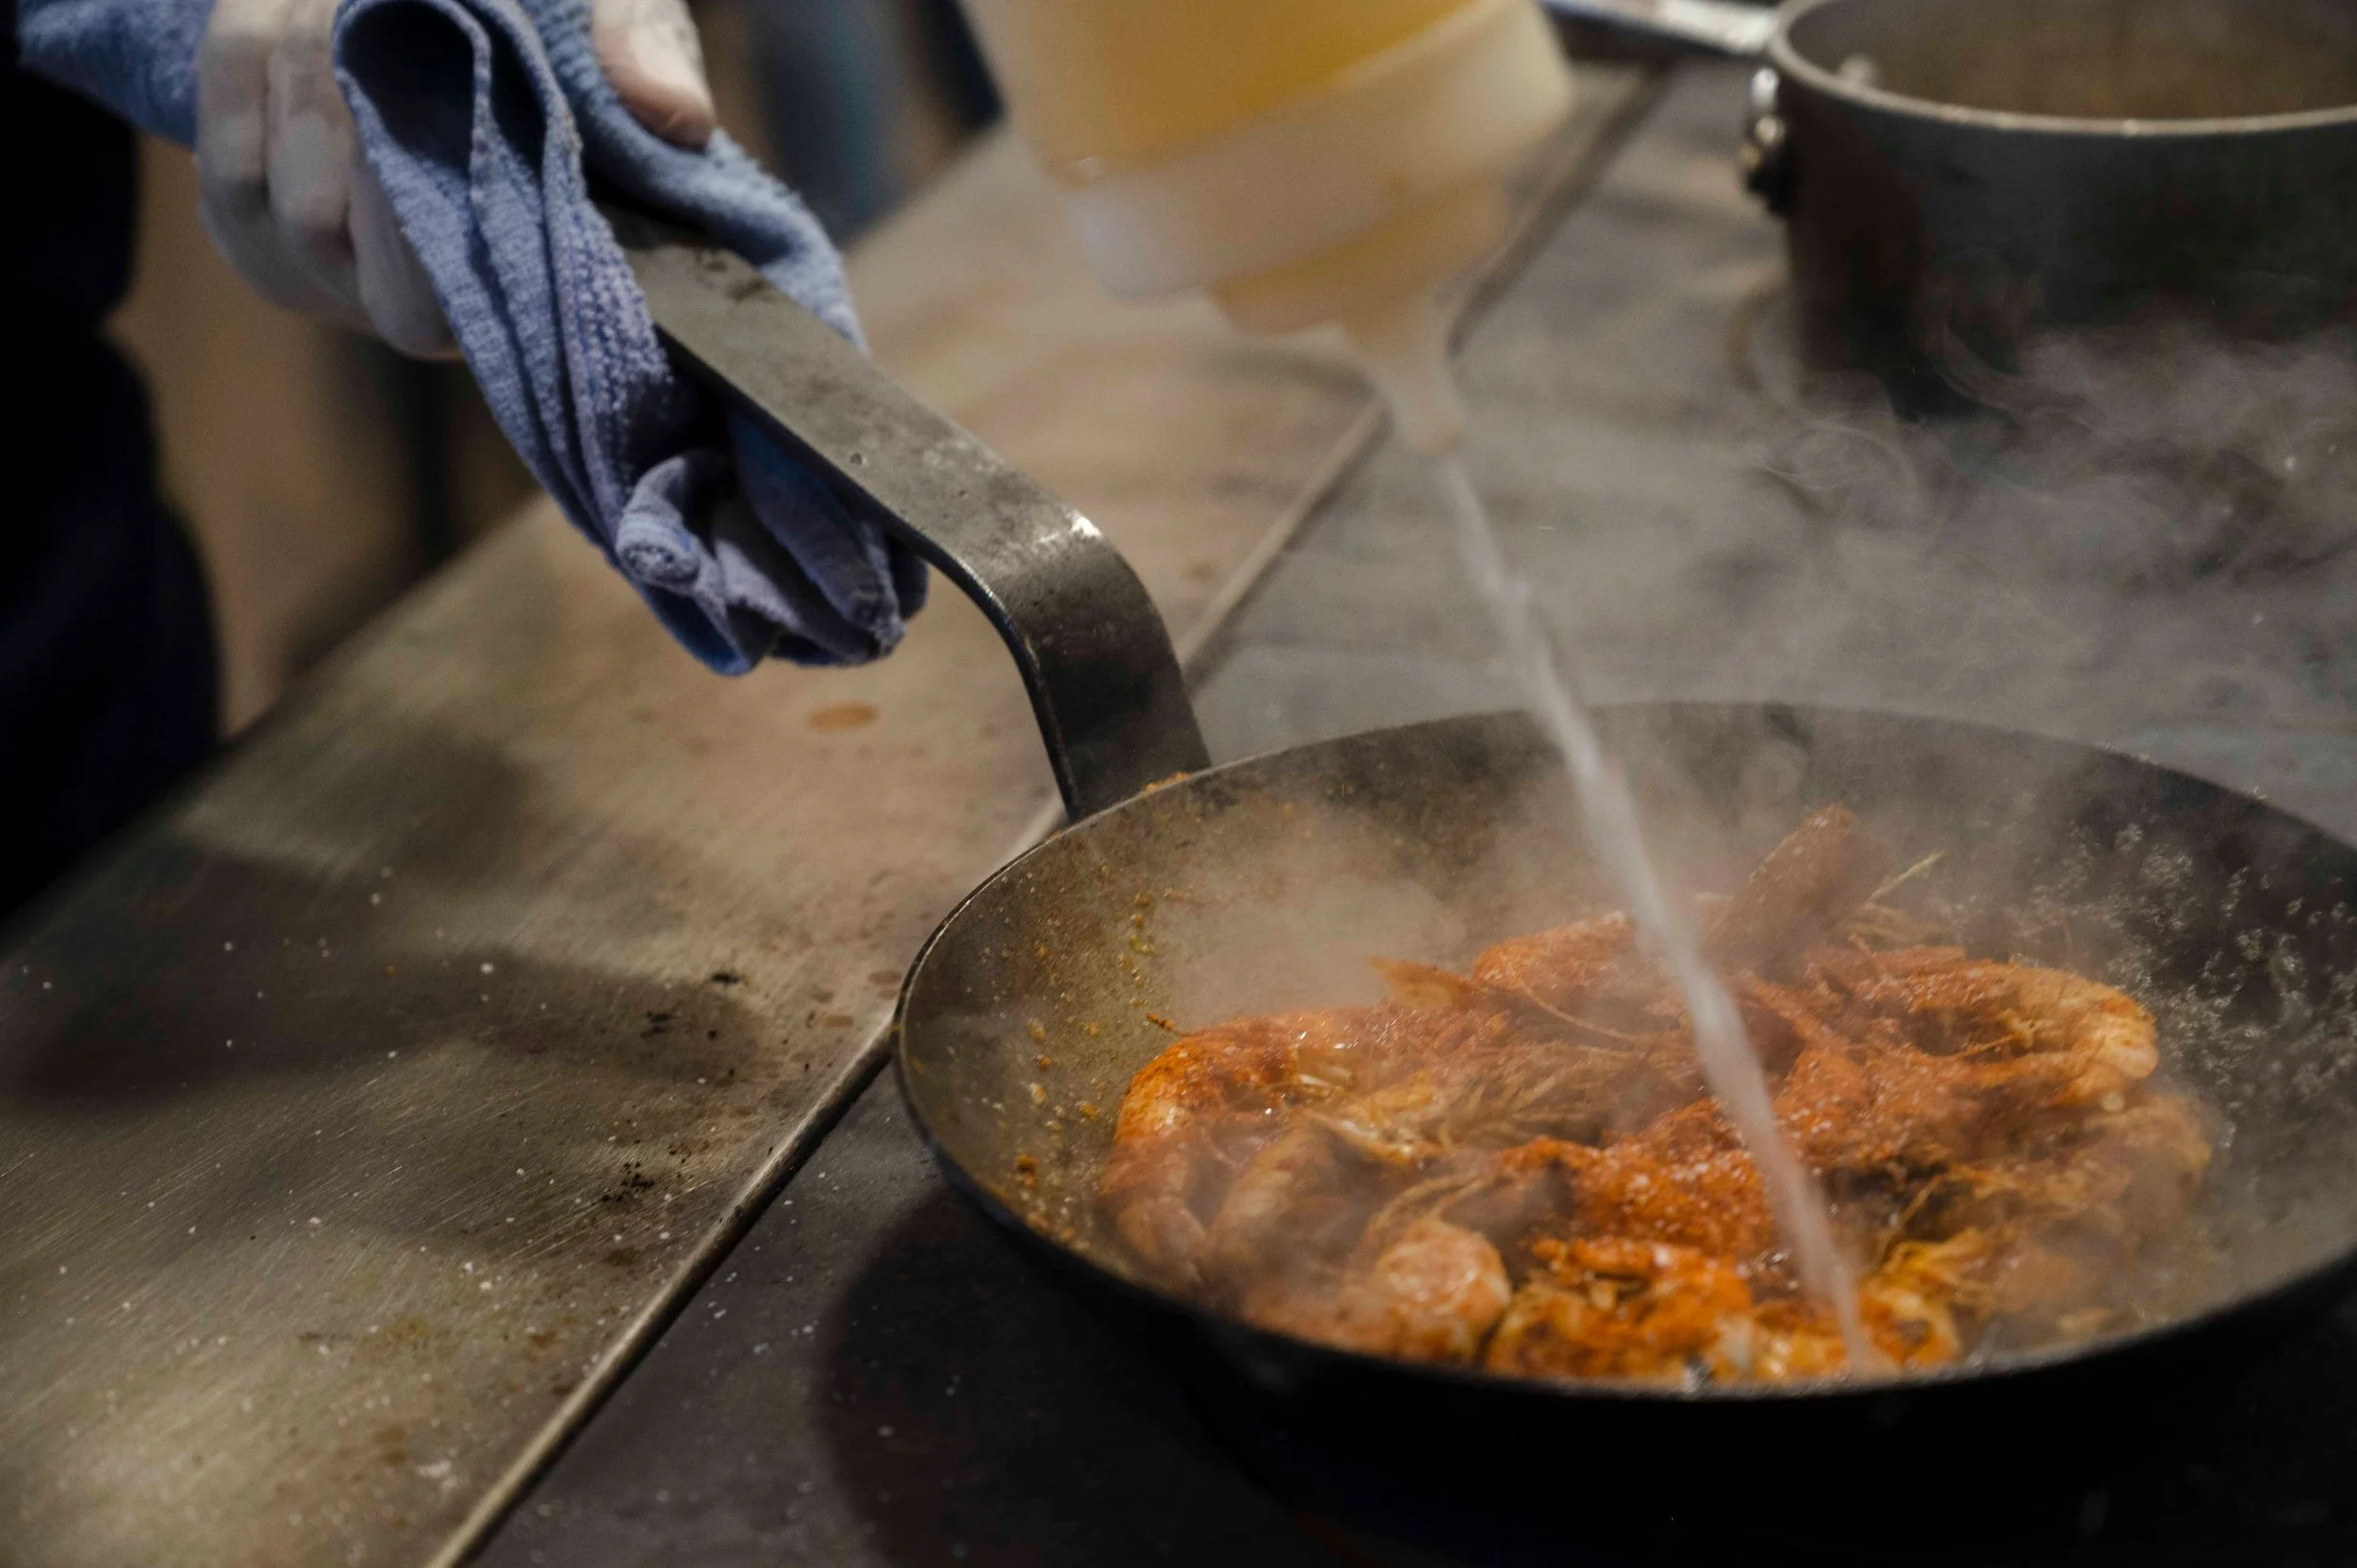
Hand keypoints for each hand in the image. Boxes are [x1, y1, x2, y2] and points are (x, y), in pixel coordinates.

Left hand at [195, 0, 717, 357]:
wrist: (447, 20)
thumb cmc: (558, 30)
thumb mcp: (613, 11)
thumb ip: (643, 45)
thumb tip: (674, 110)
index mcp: (508, 291)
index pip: (423, 301)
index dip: (399, 207)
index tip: (410, 83)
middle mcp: (402, 308)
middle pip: (316, 228)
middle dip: (332, 98)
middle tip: (372, 6)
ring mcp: (315, 277)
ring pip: (256, 179)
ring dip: (295, 58)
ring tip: (348, 1)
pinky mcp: (244, 227)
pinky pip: (212, 141)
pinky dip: (246, 57)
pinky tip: (300, 14)